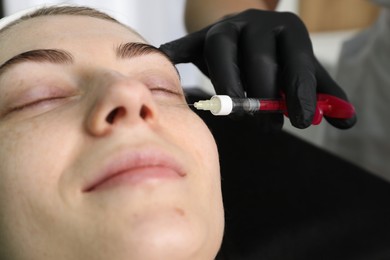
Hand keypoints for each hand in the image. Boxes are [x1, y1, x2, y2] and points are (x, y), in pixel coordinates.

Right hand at [159, 9, 355, 130]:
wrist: (251, 32)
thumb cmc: (280, 58)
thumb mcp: (306, 72)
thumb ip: (325, 94)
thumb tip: (347, 119)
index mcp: (288, 29)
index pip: (298, 61)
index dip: (301, 92)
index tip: (301, 121)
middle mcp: (257, 23)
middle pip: (259, 58)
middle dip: (263, 96)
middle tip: (268, 124)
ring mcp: (226, 28)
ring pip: (222, 52)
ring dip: (228, 85)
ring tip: (238, 113)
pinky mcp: (200, 37)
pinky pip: (184, 46)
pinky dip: (172, 56)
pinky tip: (164, 64)